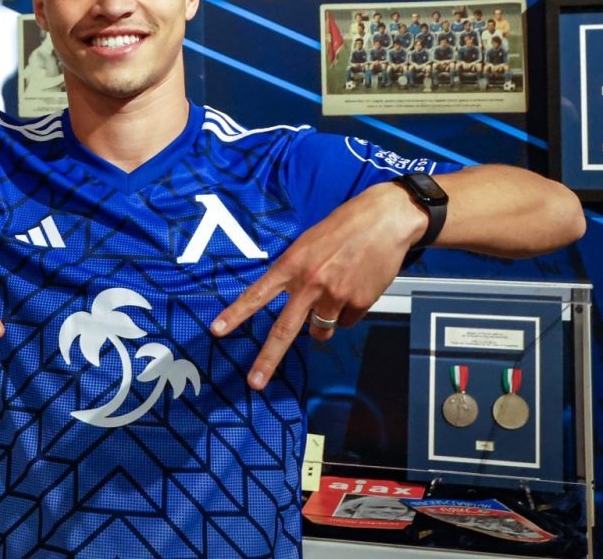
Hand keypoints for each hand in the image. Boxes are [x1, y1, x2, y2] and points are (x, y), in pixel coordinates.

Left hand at [210, 182, 423, 389]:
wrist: (385, 220)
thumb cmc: (345, 226)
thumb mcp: (307, 243)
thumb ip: (294, 272)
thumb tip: (290, 298)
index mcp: (292, 265)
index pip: (257, 294)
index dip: (236, 314)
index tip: (217, 330)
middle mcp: (310, 284)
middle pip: (284, 330)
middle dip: (267, 360)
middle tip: (255, 382)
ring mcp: (335, 296)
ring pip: (321, 331)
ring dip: (323, 325)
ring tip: (335, 295)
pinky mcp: (359, 303)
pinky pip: (347, 322)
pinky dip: (349, 312)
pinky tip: (356, 288)